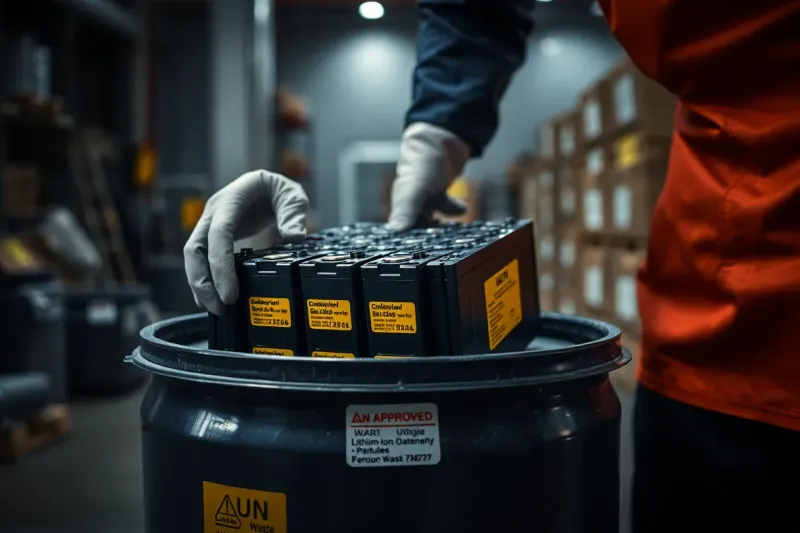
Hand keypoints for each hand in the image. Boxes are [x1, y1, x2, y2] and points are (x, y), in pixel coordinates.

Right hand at [184, 170, 307, 314]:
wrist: (266, 185)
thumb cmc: (277, 189)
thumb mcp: (292, 195)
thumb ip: (293, 214)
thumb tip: (294, 237)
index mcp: (231, 200)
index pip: (218, 233)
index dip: (220, 265)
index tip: (229, 293)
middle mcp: (214, 213)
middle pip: (194, 249)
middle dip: (202, 281)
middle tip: (220, 308)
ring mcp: (210, 225)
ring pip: (194, 257)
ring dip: (201, 284)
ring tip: (217, 309)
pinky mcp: (213, 238)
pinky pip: (202, 260)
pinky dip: (205, 280)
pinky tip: (213, 299)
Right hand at [386, 122, 470, 230]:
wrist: (443, 136)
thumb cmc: (424, 160)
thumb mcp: (416, 186)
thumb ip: (408, 208)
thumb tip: (396, 230)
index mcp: (401, 203)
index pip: (403, 230)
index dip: (411, 240)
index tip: (422, 248)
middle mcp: (411, 202)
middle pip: (419, 227)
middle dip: (430, 234)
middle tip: (442, 238)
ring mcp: (426, 198)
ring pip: (433, 220)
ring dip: (443, 225)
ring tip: (450, 229)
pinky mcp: (439, 193)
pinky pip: (446, 209)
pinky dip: (454, 210)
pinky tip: (462, 207)